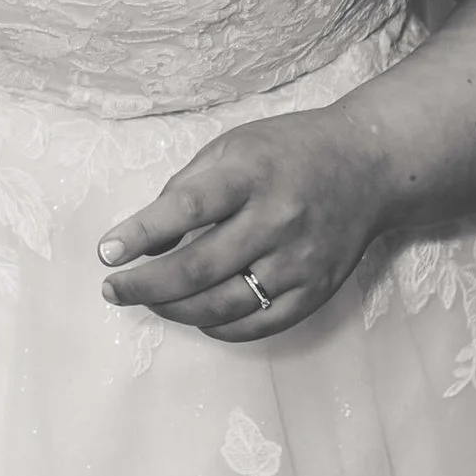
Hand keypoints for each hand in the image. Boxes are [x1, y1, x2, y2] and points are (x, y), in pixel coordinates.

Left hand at [97, 107, 388, 339]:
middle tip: (112, 289)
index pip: (187, 208)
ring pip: (223, 304)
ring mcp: (299, 260)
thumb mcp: (233, 147)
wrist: (370, 165)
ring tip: (145, 301)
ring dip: (173, 310)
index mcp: (252, 174)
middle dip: (145, 285)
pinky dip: (218, 327)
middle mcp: (277, 220)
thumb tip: (144, 241)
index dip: (141, 233)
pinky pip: (258, 323)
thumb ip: (185, 188)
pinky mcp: (316, 290)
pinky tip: (195, 318)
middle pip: (199, 267)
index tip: (105, 252)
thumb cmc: (288, 152)